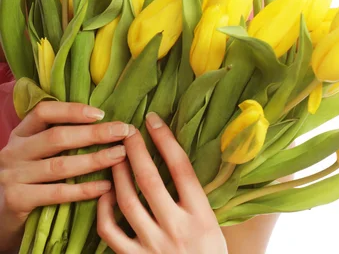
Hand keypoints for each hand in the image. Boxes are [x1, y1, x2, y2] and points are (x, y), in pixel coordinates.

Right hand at [0, 101, 133, 249]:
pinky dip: (83, 189)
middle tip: (123, 131)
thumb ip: (57, 138)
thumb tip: (102, 122)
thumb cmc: (27, 178)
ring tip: (119, 155)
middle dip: (94, 134)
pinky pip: (56, 193)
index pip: (43, 112)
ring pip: (59, 165)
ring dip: (94, 159)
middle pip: (57, 137)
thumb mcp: (34, 153)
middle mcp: (14, 151)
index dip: (72, 110)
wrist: (0, 216)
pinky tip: (105, 186)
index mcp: (21, 134)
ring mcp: (14, 176)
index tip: (100, 113)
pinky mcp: (17, 200)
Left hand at [97, 112, 227, 252]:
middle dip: (136, 150)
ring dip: (118, 173)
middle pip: (150, 180)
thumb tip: (175, 158)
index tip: (153, 120)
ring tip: (114, 153)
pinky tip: (105, 191)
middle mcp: (177, 228)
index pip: (181, 168)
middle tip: (127, 129)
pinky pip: (110, 231)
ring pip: (127, 201)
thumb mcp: (212, 224)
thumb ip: (194, 195)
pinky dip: (103, 208)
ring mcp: (153, 246)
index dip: (165, 140)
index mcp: (201, 216)